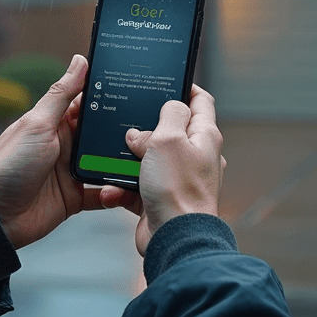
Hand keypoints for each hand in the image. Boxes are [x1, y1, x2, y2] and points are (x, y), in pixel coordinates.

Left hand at [0, 55, 138, 247]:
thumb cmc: (9, 165)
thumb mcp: (37, 124)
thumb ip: (61, 94)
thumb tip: (79, 61)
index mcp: (55, 123)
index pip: (87, 102)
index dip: (109, 94)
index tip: (135, 85)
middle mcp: (66, 145)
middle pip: (102, 133)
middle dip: (123, 129)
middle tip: (150, 123)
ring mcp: (72, 171)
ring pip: (107, 162)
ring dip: (122, 161)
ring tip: (144, 156)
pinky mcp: (76, 197)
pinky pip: (104, 193)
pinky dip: (116, 192)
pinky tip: (130, 188)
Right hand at [108, 85, 225, 255]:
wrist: (174, 238)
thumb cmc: (178, 189)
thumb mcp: (170, 138)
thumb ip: (166, 115)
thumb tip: (160, 111)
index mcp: (204, 137)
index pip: (200, 101)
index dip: (185, 86)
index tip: (166, 78)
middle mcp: (195, 156)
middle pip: (170, 130)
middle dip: (146, 126)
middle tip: (128, 121)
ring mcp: (179, 178)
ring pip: (150, 158)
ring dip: (129, 159)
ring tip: (114, 158)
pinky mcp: (161, 199)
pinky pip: (137, 186)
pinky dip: (122, 186)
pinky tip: (111, 188)